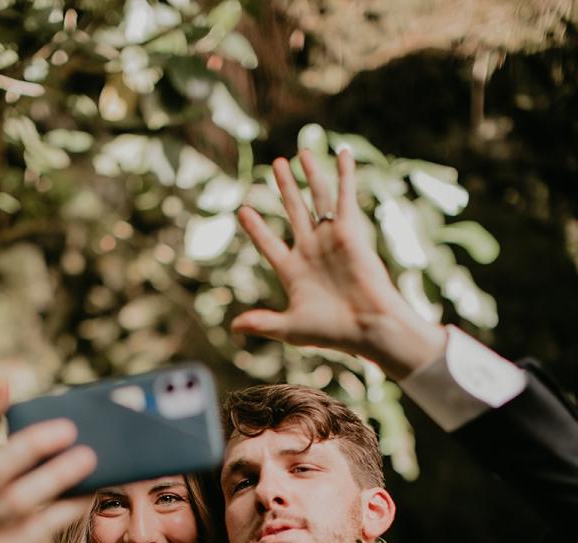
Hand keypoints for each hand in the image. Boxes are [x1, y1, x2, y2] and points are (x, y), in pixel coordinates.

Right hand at [0, 382, 96, 542]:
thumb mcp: (21, 507)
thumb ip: (28, 475)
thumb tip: (70, 434)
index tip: (6, 383)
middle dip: (31, 444)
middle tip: (69, 428)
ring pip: (17, 498)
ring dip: (56, 474)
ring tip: (89, 458)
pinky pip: (38, 526)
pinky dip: (67, 506)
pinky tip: (91, 494)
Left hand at [231, 149, 445, 378]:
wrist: (367, 326)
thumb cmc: (331, 332)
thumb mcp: (290, 328)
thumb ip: (263, 323)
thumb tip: (233, 327)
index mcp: (292, 271)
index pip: (268, 244)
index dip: (256, 229)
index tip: (243, 210)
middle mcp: (311, 251)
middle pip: (293, 212)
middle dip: (284, 188)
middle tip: (276, 165)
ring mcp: (330, 239)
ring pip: (316, 199)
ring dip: (308, 175)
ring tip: (299, 153)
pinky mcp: (351, 231)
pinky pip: (345, 197)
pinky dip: (344, 175)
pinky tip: (342, 152)